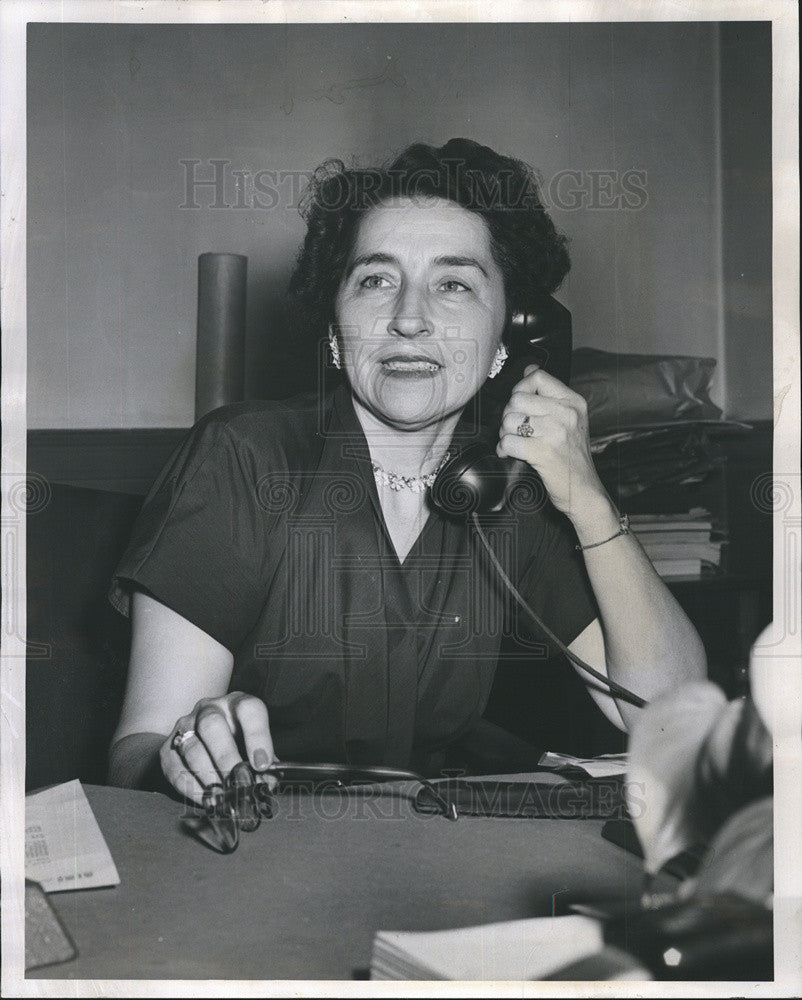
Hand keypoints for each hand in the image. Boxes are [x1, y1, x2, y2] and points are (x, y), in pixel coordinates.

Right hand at [160, 691, 276, 804]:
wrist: (199, 740)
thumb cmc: (237, 743)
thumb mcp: (253, 745)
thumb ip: (262, 763)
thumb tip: (266, 783)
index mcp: (236, 703)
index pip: (248, 708)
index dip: (257, 736)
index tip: (262, 765)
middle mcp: (209, 709)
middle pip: (212, 725)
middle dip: (226, 757)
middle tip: (238, 782)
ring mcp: (185, 726)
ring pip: (192, 748)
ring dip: (210, 777)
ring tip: (225, 796)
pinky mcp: (167, 748)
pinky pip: (176, 769)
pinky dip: (194, 788)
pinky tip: (209, 799)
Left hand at [496, 365, 605, 521]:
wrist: (584, 491)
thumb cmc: (573, 458)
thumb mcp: (570, 420)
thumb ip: (549, 395)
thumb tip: (529, 369)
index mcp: (573, 402)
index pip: (538, 377)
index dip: (521, 389)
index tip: (521, 405)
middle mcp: (566, 414)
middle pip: (517, 399)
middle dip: (509, 415)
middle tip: (516, 429)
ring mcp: (555, 432)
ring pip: (509, 420)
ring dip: (505, 433)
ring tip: (516, 442)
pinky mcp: (542, 452)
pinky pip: (508, 441)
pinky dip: (505, 449)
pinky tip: (513, 453)